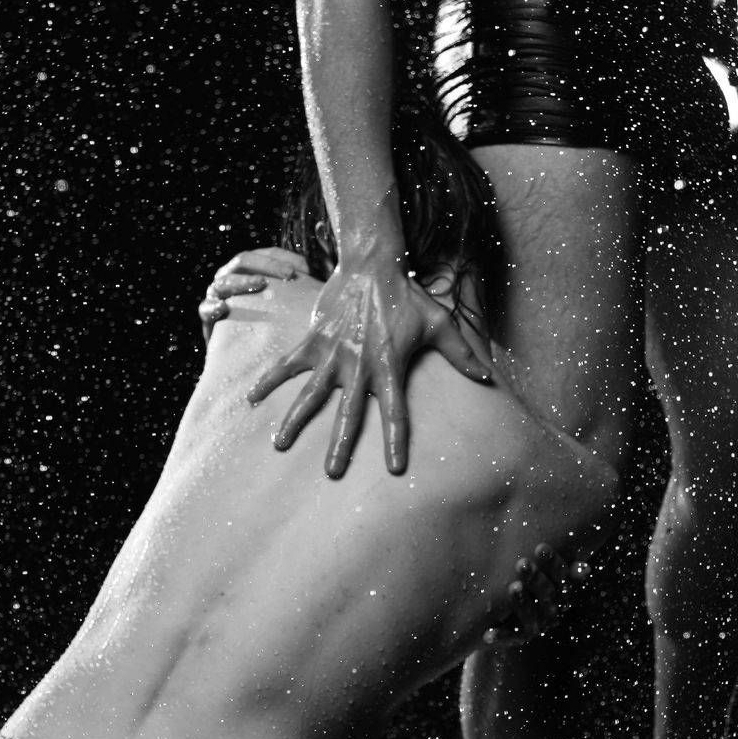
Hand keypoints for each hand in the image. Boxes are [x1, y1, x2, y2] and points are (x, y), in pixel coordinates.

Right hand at [199, 247, 308, 342]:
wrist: (240, 353)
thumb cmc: (268, 324)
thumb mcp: (284, 305)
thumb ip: (297, 291)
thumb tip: (326, 284)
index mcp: (249, 269)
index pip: (265, 254)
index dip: (284, 257)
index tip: (305, 269)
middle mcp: (231, 276)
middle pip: (244, 260)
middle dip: (267, 264)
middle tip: (289, 274)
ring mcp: (216, 294)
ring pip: (225, 281)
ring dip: (243, 281)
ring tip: (260, 285)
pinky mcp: (207, 315)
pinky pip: (205, 308)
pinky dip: (212, 306)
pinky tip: (222, 308)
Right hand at [247, 261, 493, 478]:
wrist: (373, 264)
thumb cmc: (408, 297)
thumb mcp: (439, 324)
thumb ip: (461, 355)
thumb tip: (487, 378)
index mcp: (389, 368)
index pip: (396, 414)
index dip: (396, 442)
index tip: (395, 469)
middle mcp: (359, 366)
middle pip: (348, 414)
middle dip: (339, 446)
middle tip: (332, 474)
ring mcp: (332, 354)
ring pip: (310, 395)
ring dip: (294, 420)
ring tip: (279, 445)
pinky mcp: (313, 340)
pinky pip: (287, 364)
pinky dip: (269, 379)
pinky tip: (251, 398)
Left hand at [484, 544, 589, 647]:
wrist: (498, 611)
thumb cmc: (515, 577)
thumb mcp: (529, 565)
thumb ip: (543, 556)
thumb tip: (561, 542)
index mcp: (559, 587)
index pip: (562, 574)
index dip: (553, 563)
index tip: (539, 547)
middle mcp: (552, 607)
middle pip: (548, 593)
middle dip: (535, 578)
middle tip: (521, 563)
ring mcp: (538, 624)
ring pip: (532, 615)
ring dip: (522, 601)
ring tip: (512, 588)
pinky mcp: (520, 637)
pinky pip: (511, 637)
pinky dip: (501, 635)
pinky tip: (488, 632)